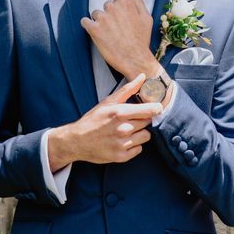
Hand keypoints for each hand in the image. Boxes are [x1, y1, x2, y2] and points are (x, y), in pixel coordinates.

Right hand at [47, 74, 161, 170]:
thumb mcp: (107, 102)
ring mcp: (123, 144)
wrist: (77, 140)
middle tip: (129, 120)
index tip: (155, 109)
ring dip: (139, 133)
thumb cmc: (93, 119)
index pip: (150, 111)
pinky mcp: (122, 156)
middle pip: (148, 123)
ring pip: (146, 136)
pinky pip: (139, 149)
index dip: (155, 109)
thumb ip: (127, 90)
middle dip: (142, 120)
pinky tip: (122, 141)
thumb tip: (142, 77)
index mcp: (120, 113)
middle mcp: (123, 129)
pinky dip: (133, 145)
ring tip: (126, 131)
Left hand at [80, 0, 156, 79]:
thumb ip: (139, 5)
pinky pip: (84, 21)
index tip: (118, 16)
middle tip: (114, 26)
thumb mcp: (147, 19)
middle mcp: (113, 8)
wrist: (135, 59)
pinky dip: (87, 25)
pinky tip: (93, 30)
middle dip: (109, 15)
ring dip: (98, 21)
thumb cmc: (141, 41)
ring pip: (95, 13)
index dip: (118, 9)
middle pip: (106, 6)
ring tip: (106, 31)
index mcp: (125, 4)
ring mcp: (102, 18)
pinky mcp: (93, 29)